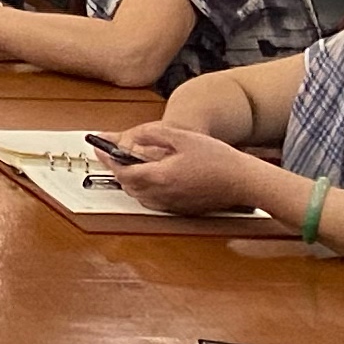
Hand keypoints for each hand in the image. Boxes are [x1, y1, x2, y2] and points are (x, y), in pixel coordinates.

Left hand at [98, 123, 263, 215]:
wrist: (243, 181)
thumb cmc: (218, 159)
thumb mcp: (182, 137)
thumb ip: (154, 135)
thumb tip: (133, 136)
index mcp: (160, 177)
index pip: (123, 172)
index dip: (108, 160)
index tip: (99, 149)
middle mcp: (163, 195)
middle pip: (128, 186)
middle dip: (117, 171)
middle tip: (110, 156)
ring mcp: (173, 205)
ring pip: (140, 196)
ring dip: (130, 182)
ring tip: (128, 165)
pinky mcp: (182, 209)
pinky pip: (154, 202)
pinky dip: (145, 190)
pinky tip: (151, 178)